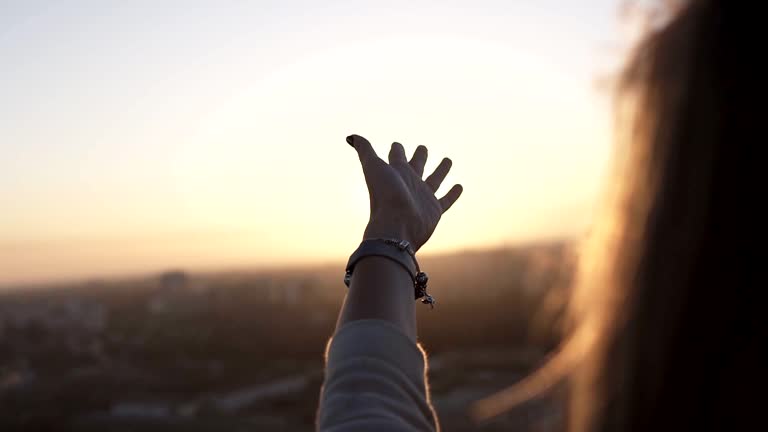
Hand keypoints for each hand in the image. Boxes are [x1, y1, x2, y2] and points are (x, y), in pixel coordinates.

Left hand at [347, 134, 462, 251]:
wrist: (395, 226)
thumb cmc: (384, 195)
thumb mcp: (373, 166)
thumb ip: (364, 150)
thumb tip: (352, 136)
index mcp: (396, 172)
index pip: (396, 156)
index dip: (396, 149)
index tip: (396, 145)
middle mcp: (409, 183)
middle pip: (415, 166)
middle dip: (419, 156)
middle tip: (422, 147)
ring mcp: (422, 197)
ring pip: (434, 180)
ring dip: (441, 170)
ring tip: (448, 160)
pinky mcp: (434, 210)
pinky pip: (446, 200)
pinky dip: (453, 194)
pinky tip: (459, 186)